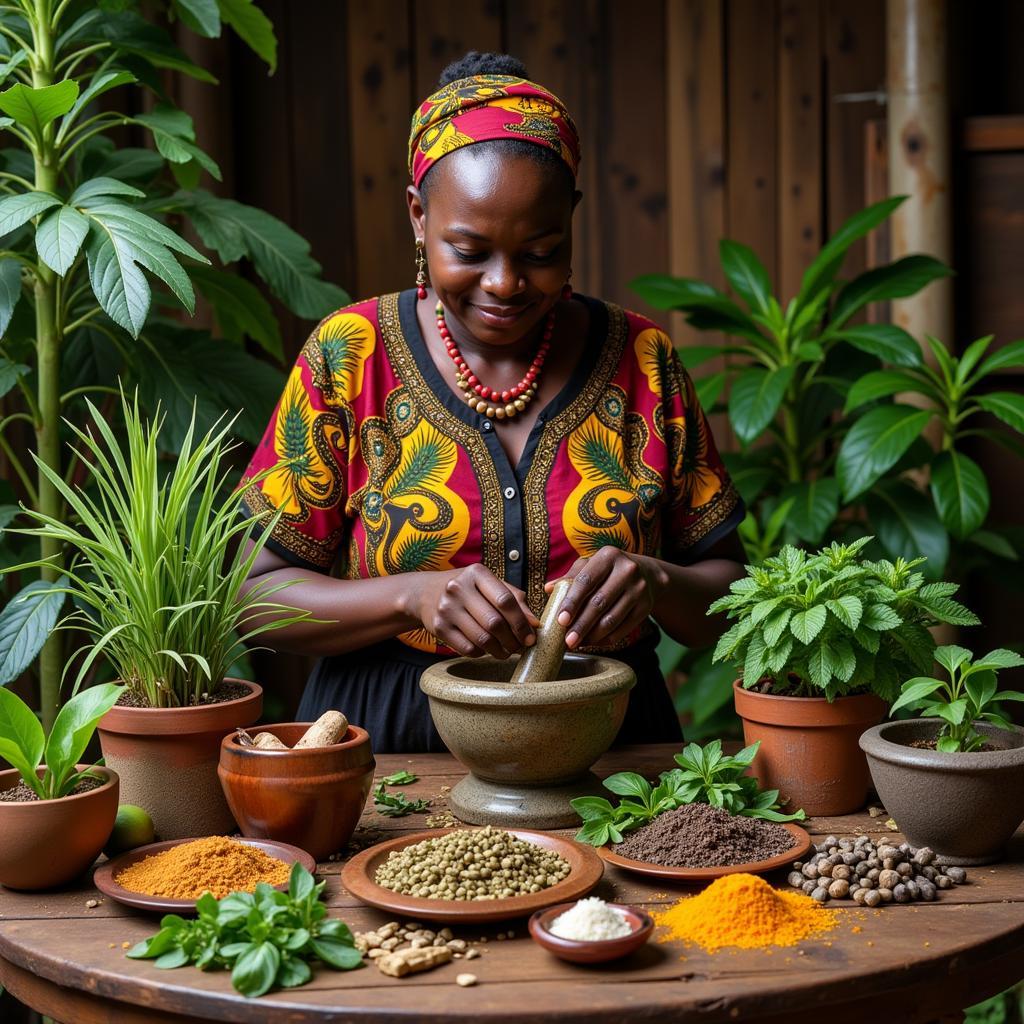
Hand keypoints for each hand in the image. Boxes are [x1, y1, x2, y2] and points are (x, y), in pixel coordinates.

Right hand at [412, 564, 539, 658]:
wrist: (426, 593)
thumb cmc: (468, 589)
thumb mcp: (489, 585)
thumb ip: (515, 600)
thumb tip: (535, 624)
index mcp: (476, 573)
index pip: (505, 600)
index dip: (521, 622)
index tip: (530, 636)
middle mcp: (458, 588)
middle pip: (494, 623)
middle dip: (512, 640)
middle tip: (520, 647)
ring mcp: (446, 608)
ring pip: (482, 639)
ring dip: (500, 650)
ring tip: (506, 650)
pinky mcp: (438, 627)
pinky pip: (468, 648)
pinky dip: (482, 653)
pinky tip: (486, 649)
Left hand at [549, 548, 667, 649]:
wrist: (647, 574)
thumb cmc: (609, 570)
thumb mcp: (591, 566)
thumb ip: (570, 577)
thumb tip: (548, 588)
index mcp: (609, 556)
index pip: (586, 581)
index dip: (572, 602)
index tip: (561, 620)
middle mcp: (627, 570)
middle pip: (599, 603)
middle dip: (581, 624)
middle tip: (567, 640)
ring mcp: (639, 589)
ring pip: (612, 618)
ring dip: (592, 635)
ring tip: (577, 643)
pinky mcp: (646, 606)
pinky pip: (623, 628)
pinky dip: (606, 638)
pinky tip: (593, 642)